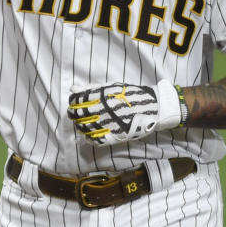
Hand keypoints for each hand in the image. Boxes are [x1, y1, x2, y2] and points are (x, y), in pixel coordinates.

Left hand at [67, 80, 182, 145]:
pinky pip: (96, 140)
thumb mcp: (112, 87)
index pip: (78, 100)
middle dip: (73, 114)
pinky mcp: (115, 135)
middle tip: (75, 114)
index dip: (72, 102)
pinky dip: (89, 139)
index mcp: (103, 96)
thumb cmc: (131, 95)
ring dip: (80, 126)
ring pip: (85, 128)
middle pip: (78, 115)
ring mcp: (109, 123)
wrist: (153, 107)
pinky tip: (88, 136)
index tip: (73, 103)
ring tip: (81, 124)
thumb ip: (91, 88)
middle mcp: (104, 110)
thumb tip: (73, 88)